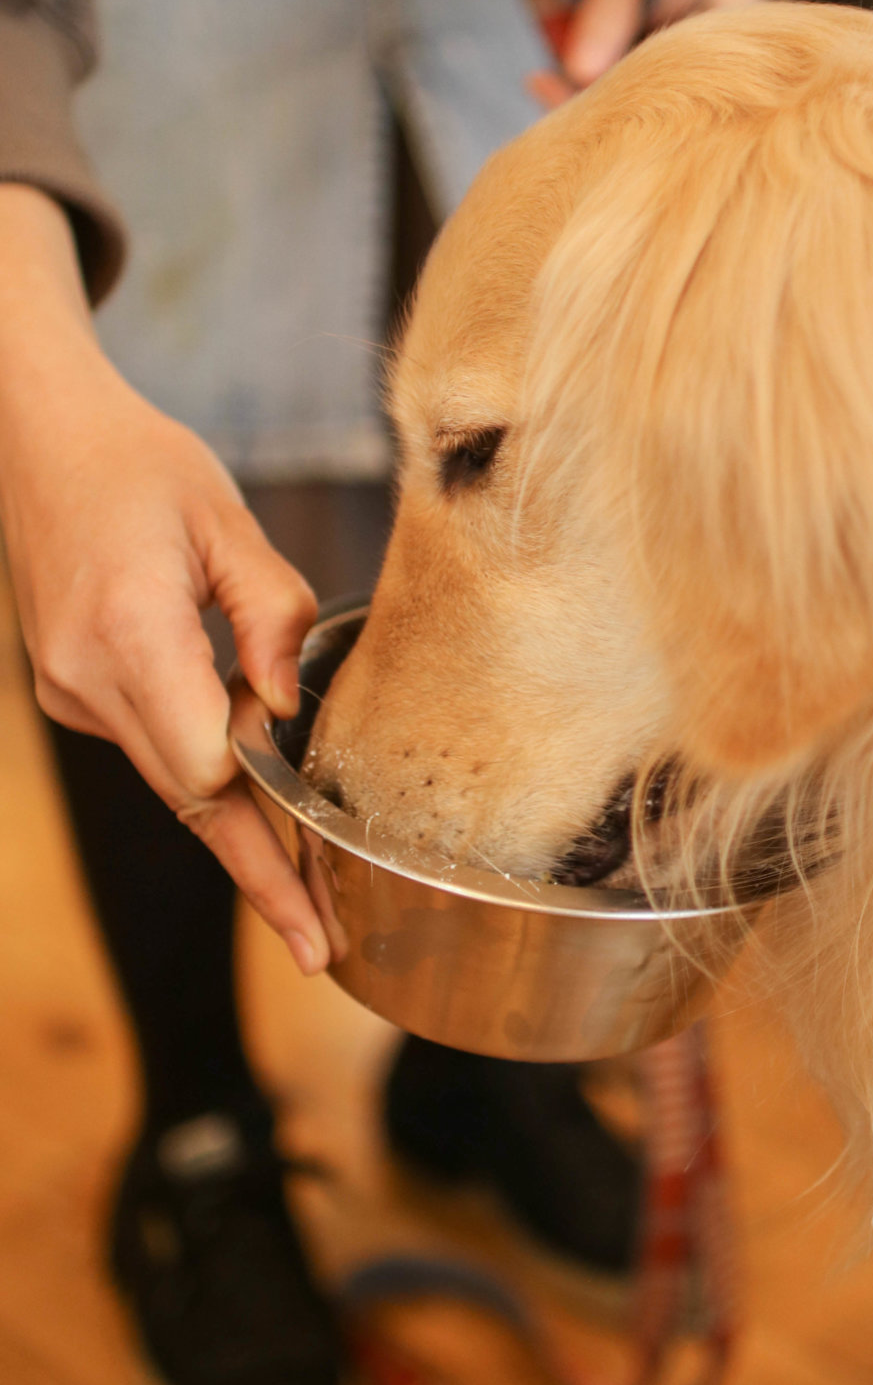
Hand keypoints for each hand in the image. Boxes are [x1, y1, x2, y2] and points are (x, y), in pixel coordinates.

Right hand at [0, 187, 330, 973]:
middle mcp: (88, 677)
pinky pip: (153, 748)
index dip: (264, 849)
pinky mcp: (71, 690)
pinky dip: (206, 772)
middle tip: (321, 945)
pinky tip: (260, 783)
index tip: (312, 911)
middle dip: (260, 873)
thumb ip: (271, 615)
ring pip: (172, 781)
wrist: (38, 439)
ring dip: (240, 824)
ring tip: (312, 880)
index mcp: (131, 631)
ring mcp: (70, 691)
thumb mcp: (226, 519)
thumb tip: (287, 715)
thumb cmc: (140, 464)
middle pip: (189, 802)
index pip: (205, 772)